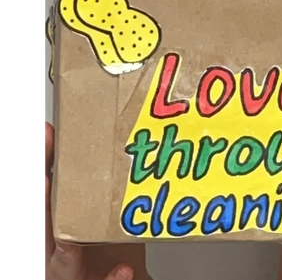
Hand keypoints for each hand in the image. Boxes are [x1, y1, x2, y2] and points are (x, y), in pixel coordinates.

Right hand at [42, 122, 132, 279]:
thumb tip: (125, 140)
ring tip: (67, 234)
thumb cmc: (108, 253)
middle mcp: (52, 249)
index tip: (46, 132)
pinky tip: (124, 269)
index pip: (45, 189)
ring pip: (61, 261)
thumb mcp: (102, 216)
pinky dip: (111, 278)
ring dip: (64, 245)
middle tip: (42, 180)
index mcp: (54, 226)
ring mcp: (66, 272)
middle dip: (40, 200)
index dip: (43, 162)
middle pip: (43, 223)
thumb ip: (104, 189)